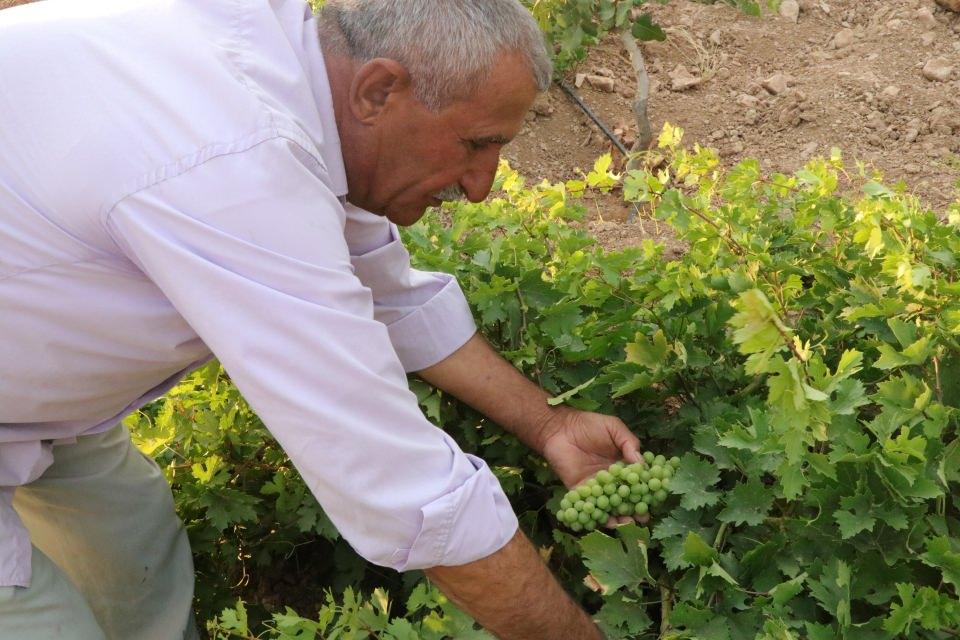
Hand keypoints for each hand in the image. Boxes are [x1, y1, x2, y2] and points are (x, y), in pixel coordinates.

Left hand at [539, 408, 647, 525]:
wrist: (560, 428)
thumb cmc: (589, 425)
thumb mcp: (614, 428)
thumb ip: (629, 443)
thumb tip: (642, 465)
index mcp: (623, 465)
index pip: (638, 480)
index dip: (648, 490)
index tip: (656, 499)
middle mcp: (612, 480)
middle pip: (627, 498)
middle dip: (636, 509)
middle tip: (643, 517)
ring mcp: (597, 487)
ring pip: (610, 506)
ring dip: (619, 517)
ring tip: (627, 523)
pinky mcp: (580, 491)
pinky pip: (590, 507)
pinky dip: (597, 517)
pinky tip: (606, 522)